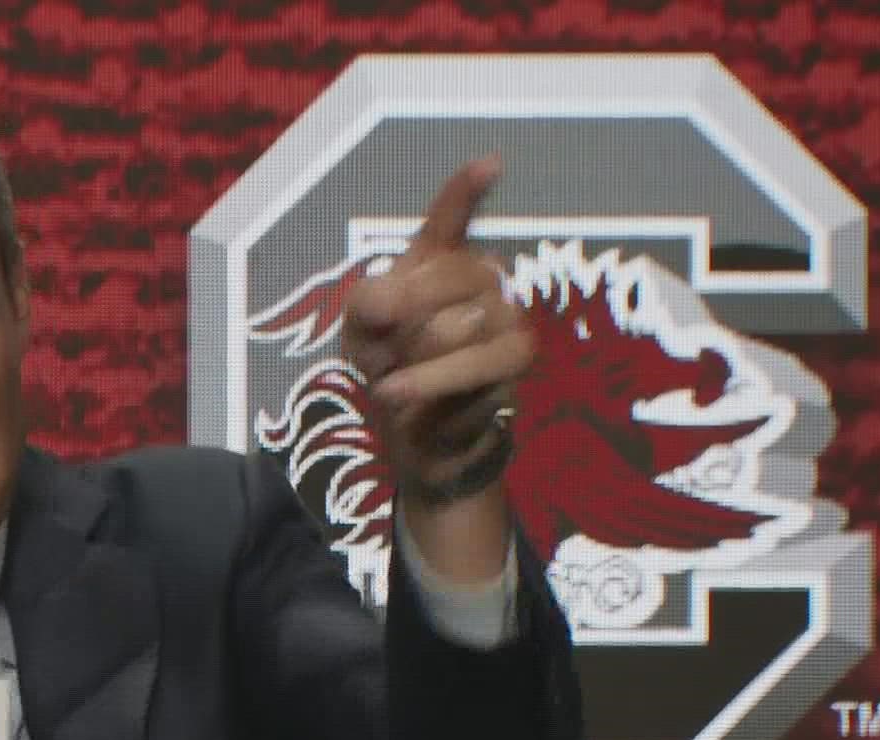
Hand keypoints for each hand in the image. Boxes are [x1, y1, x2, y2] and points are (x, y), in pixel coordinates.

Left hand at [342, 155, 532, 499]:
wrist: (412, 435)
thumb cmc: (389, 369)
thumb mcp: (360, 334)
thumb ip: (370, 302)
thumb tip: (394, 293)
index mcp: (439, 261)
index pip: (452, 218)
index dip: (465, 192)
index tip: (489, 163)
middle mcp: (481, 276)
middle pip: (450, 275)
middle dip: (404, 318)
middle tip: (386, 351)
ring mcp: (507, 312)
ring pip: (461, 324)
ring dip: (415, 360)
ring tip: (398, 380)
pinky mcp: (518, 355)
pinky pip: (475, 361)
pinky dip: (430, 382)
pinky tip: (396, 393)